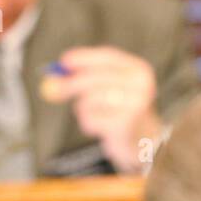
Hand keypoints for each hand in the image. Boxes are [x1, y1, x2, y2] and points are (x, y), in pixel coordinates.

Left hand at [39, 46, 163, 172]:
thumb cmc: (121, 112)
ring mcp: (133, 105)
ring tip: (96, 116)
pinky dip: (88, 124)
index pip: (108, 58)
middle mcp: (140, 85)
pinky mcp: (123, 125)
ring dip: (83, 110)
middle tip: (55, 90)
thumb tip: (56, 74)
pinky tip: (101, 129)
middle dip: (71, 84)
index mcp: (139, 71)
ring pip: (89, 100)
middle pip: (94, 78)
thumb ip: (85, 78)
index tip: (64, 61)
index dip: (84, 58)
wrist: (144, 143)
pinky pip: (90, 119)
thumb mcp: (109, 89)